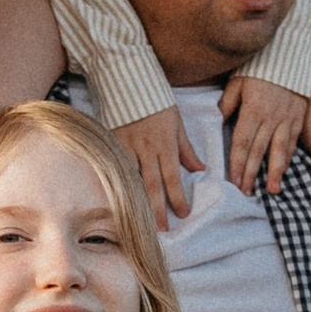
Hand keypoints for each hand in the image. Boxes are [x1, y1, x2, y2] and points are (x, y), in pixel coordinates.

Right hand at [113, 104, 202, 230]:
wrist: (129, 82)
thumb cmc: (157, 103)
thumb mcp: (177, 124)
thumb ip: (186, 149)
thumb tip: (200, 169)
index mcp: (164, 144)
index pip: (172, 177)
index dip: (178, 198)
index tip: (183, 214)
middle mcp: (145, 149)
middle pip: (151, 185)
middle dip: (157, 209)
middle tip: (161, 229)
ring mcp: (125, 147)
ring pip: (131, 180)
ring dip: (135, 202)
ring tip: (137, 221)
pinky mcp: (110, 144)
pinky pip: (114, 168)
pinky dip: (116, 185)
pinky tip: (116, 200)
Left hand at [218, 73, 306, 198]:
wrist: (291, 54)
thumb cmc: (260, 67)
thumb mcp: (238, 81)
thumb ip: (228, 102)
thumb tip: (218, 119)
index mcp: (253, 110)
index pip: (242, 143)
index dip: (237, 163)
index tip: (232, 180)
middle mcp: (271, 118)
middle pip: (258, 151)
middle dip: (251, 174)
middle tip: (245, 193)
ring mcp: (287, 119)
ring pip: (279, 151)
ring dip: (275, 172)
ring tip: (272, 190)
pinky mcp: (299, 118)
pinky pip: (293, 142)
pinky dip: (288, 158)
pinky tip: (284, 171)